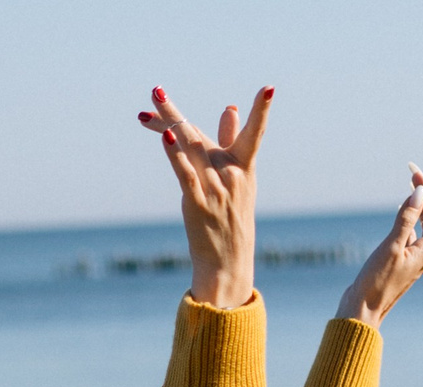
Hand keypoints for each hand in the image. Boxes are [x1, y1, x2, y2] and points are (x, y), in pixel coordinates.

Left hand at [138, 85, 271, 311]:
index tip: (270, 88)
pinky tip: (166, 135)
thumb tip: (229, 108)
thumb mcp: (238, 180)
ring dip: (168, 124)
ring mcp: (215, 189)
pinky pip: (185, 174)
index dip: (262, 111)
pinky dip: (175, 154)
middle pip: (199, 135)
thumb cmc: (232, 219)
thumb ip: (231, 141)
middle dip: (174, 112)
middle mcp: (231, 174)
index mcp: (244, 166)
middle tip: (155, 90)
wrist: (228, 262)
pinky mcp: (198, 204)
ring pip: (189, 150)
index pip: (255, 133)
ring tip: (152, 103)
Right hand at [337, 167, 422, 326]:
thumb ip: (405, 219)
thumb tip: (418, 193)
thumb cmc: (377, 283)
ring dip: (420, 205)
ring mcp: (412, 258)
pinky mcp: (399, 262)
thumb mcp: (391, 247)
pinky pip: (411, 235)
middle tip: (414, 174)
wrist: (361, 311)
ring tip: (411, 185)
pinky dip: (409, 220)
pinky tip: (401, 212)